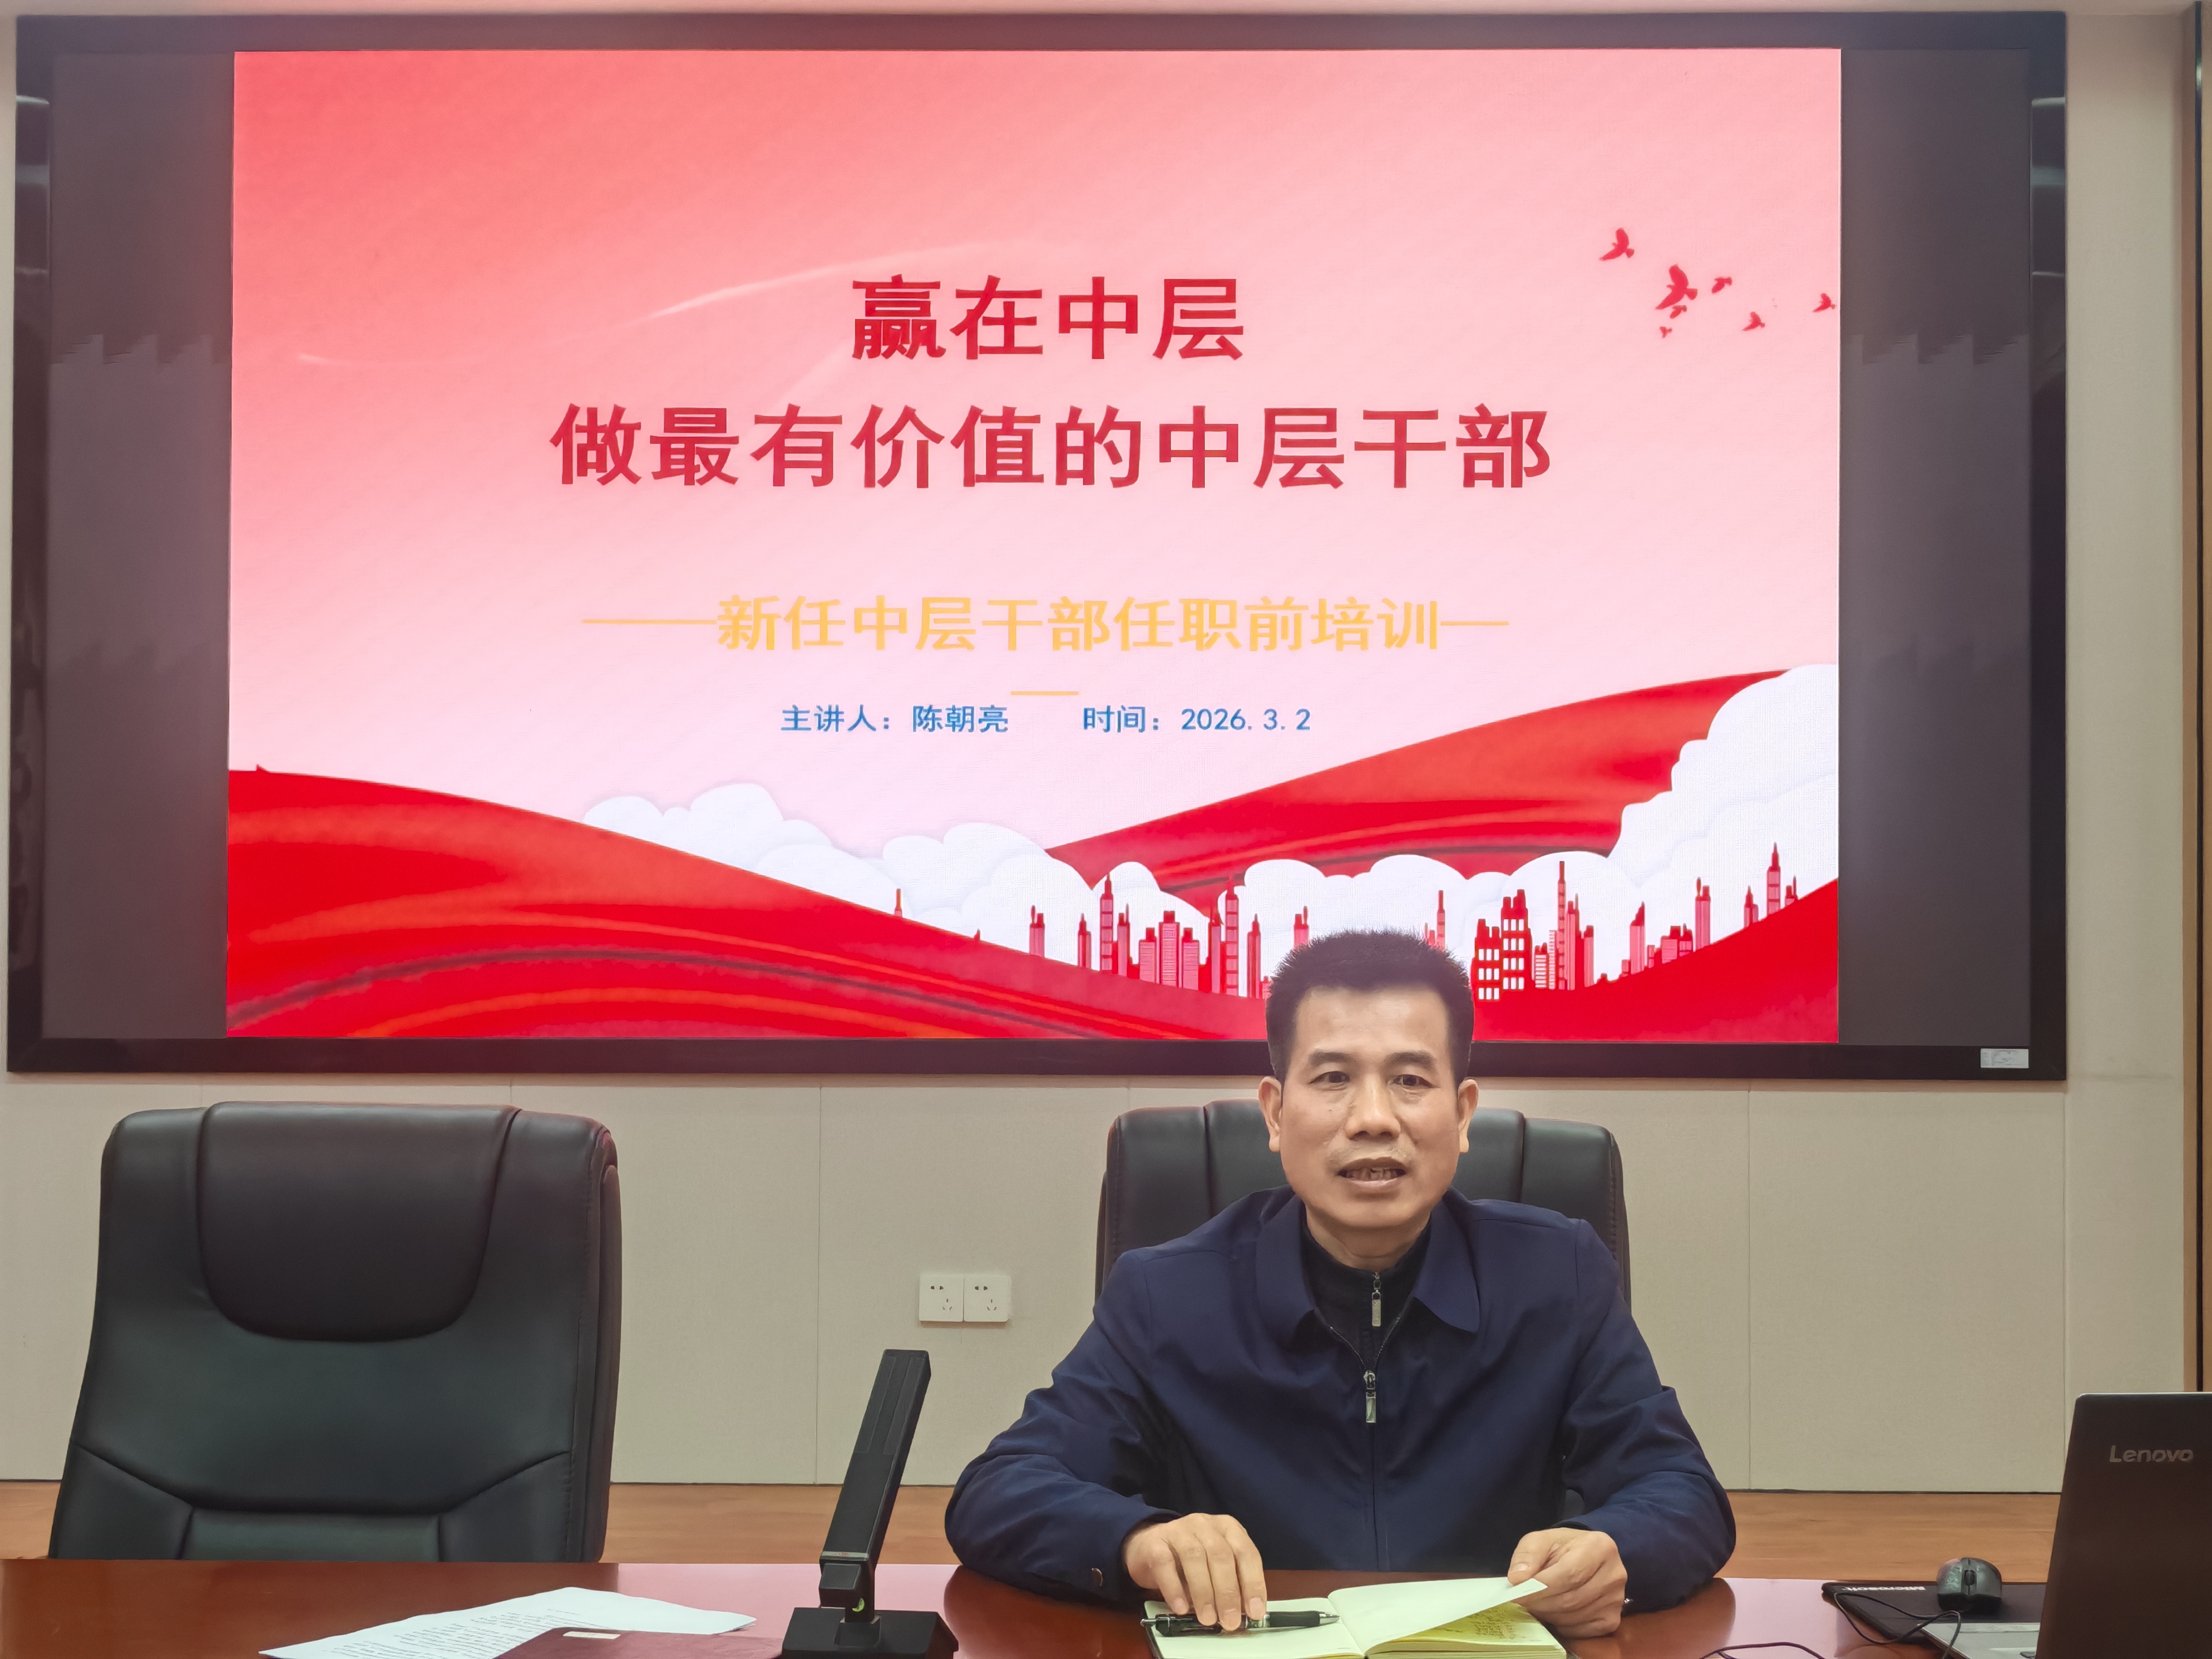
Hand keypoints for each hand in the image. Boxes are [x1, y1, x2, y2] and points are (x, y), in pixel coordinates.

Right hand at [1122, 1513, 1269, 1630]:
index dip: (1253, 1583)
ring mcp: (1178, 1530)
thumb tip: (1243, 1613)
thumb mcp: (1215, 1568)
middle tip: (1229, 1621)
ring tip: (1208, 1619)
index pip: (1246, 1552)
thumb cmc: (1189, 1561)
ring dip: (1204, 1592)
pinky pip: (1165, 1564)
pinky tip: (1181, 1608)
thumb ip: (1230, 1584)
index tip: (1254, 1612)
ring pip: (1195, 1557)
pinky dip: (1174, 1588)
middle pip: (1221, 1554)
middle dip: (1228, 1591)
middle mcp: (1204, 1524)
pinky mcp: (1154, 1543)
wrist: (1148, 1546)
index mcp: (1227, 1528)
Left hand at [1507, 1527, 1627, 1637]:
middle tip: (1521, 1603)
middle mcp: (1614, 1574)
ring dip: (1549, 1615)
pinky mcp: (1612, 1619)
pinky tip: (1553, 1613)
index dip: (1541, 1587)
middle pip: (1572, 1598)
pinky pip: (1582, 1631)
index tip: (1517, 1594)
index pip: (1569, 1574)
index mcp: (1599, 1547)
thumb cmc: (1562, 1548)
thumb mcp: (1541, 1540)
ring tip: (1536, 1606)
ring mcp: (1616, 1600)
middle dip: (1541, 1604)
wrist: (1585, 1557)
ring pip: (1575, 1617)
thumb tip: (1517, 1579)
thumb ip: (1527, 1555)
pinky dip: (1562, 1626)